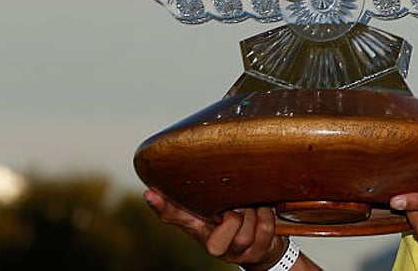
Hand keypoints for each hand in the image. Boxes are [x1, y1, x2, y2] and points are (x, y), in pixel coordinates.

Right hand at [144, 188, 287, 268]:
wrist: (262, 248)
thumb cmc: (238, 220)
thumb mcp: (222, 205)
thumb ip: (209, 191)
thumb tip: (192, 162)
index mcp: (198, 225)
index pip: (173, 216)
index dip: (161, 205)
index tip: (150, 192)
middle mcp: (211, 243)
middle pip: (222, 230)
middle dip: (236, 216)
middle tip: (239, 210)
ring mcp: (232, 252)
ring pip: (245, 232)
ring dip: (255, 214)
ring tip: (253, 210)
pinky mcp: (253, 255)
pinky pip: (264, 230)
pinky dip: (268, 217)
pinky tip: (263, 215)